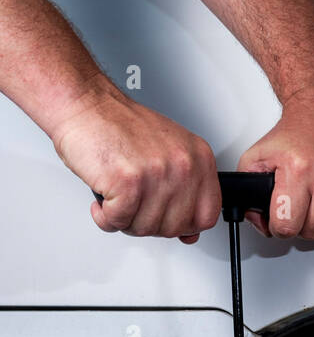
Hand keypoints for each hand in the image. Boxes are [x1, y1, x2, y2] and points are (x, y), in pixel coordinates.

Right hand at [53, 84, 221, 243]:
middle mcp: (182, 165)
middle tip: (134, 204)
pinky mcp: (128, 183)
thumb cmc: (118, 126)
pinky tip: (104, 199)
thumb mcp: (167, 154)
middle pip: (175, 227)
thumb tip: (190, 233)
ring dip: (124, 219)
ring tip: (117, 195)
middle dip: (149, 223)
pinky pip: (119, 221)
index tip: (170, 219)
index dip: (185, 225)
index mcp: (198, 158)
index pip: (207, 214)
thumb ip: (184, 192)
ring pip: (146, 228)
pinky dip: (105, 217)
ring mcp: (157, 174)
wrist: (84, 103)